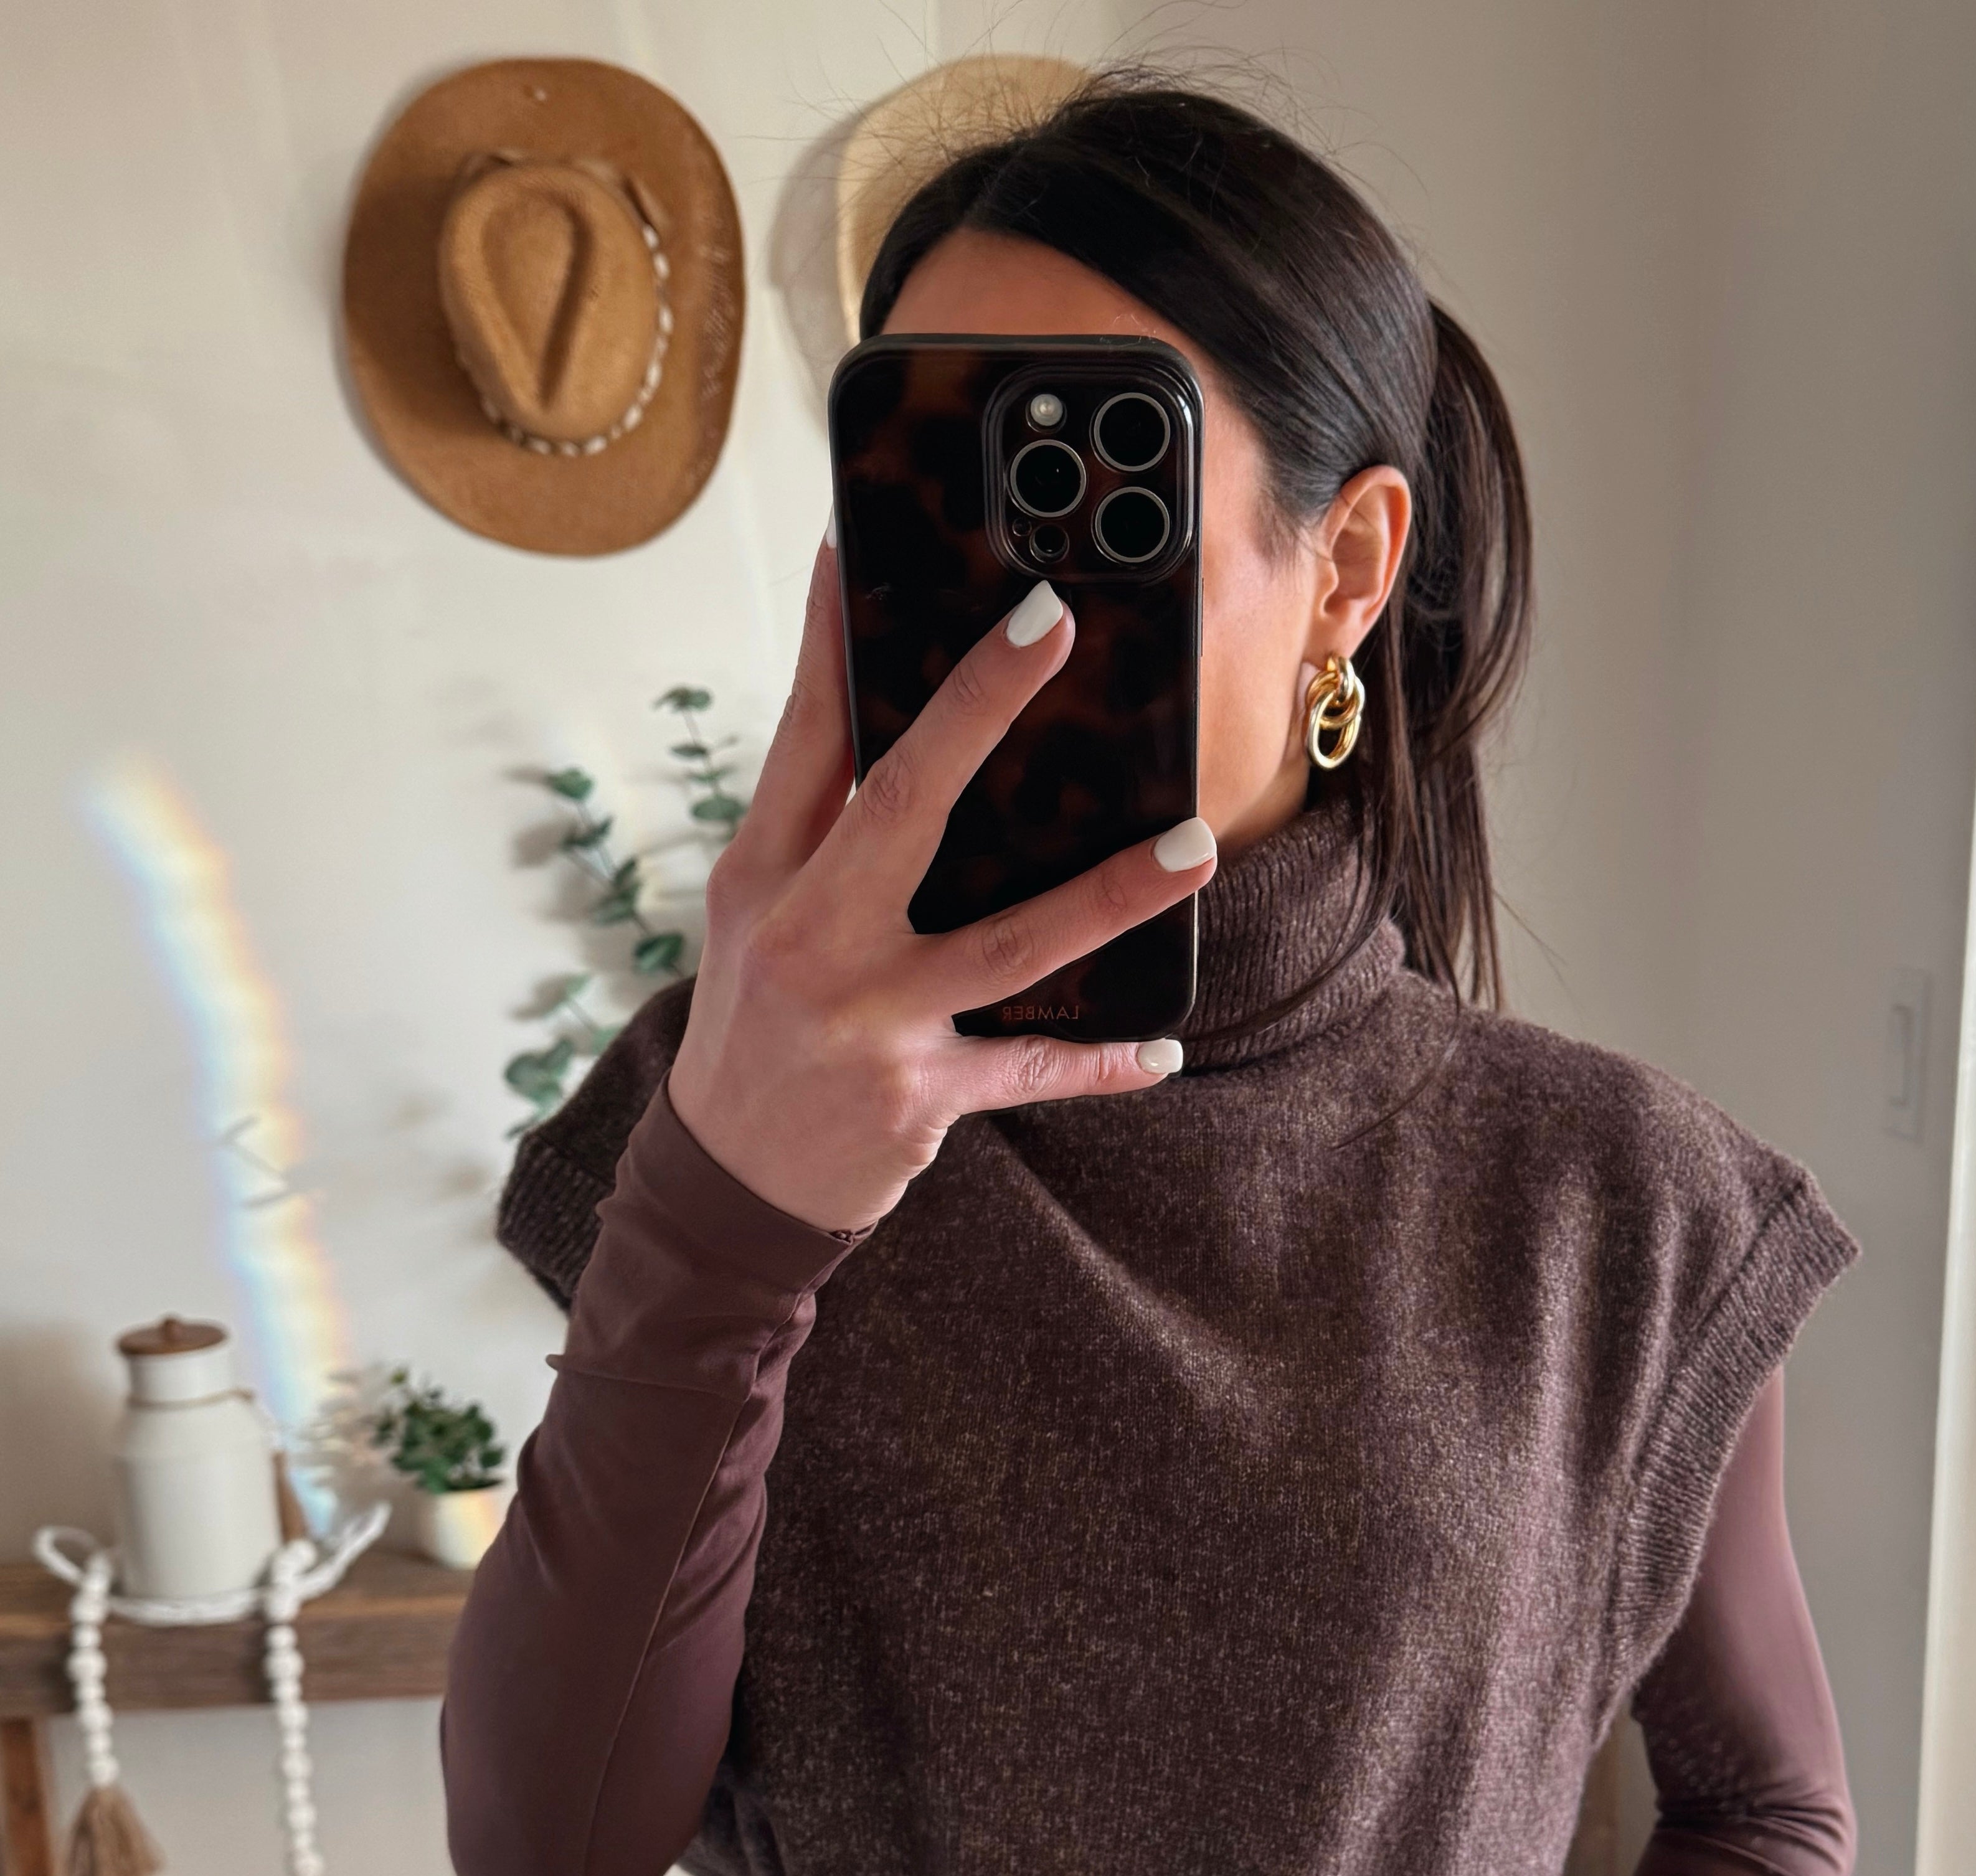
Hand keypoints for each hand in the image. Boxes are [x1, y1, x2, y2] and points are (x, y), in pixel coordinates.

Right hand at [670, 540, 1218, 1231]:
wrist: (728, 1178)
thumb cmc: (757, 1022)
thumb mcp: (758, 914)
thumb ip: (818, 825)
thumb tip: (893, 717)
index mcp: (767, 875)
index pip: (806, 737)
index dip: (834, 640)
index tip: (862, 547)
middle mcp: (812, 938)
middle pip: (902, 803)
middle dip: (979, 707)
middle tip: (1053, 622)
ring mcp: (869, 1020)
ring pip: (1006, 945)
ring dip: (1109, 897)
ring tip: (1195, 848)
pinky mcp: (918, 1095)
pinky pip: (1031, 1070)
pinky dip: (1101, 1064)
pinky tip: (1164, 1049)